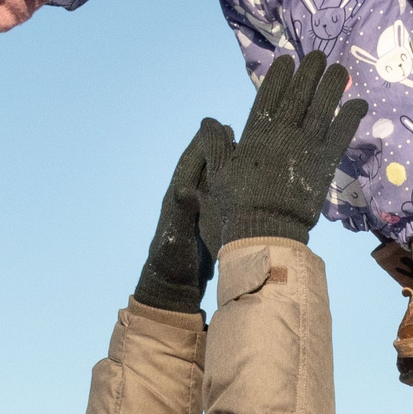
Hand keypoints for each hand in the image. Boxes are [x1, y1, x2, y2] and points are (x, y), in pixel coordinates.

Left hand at [133, 120, 232, 312]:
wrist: (172, 288)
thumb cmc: (172, 264)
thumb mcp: (175, 239)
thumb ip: (180, 212)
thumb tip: (185, 188)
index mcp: (177, 198)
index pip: (190, 164)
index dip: (201, 144)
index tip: (215, 125)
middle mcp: (187, 199)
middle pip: (202, 165)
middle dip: (214, 146)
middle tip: (230, 128)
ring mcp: (198, 210)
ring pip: (212, 178)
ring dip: (223, 162)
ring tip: (239, 145)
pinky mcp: (207, 221)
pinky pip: (220, 195)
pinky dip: (228, 182)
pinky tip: (241, 177)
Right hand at [197, 53, 366, 252]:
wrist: (265, 229)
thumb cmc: (238, 202)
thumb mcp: (219, 171)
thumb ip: (214, 143)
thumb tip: (209, 119)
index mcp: (257, 134)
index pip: (270, 95)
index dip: (280, 76)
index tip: (288, 60)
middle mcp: (284, 134)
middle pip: (300, 95)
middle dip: (310, 73)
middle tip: (319, 57)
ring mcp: (307, 147)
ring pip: (322, 109)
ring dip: (332, 88)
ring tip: (340, 71)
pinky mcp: (325, 163)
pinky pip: (341, 136)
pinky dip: (351, 119)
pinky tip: (359, 103)